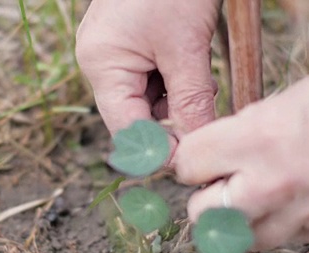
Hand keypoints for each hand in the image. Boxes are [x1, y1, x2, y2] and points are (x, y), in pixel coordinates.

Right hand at [76, 0, 220, 147]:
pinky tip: (195, 64)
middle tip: (207, 113)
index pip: (127, 127)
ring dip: (178, 97)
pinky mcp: (130, 39)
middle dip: (173, 118)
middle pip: (136, 112)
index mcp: (103, 66)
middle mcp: (101, 61)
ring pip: (148, 94)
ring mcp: (113, 49)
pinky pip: (151, 73)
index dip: (159, 148)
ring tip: (204, 79)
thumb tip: (194, 147)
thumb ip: (191, 102)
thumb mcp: (186, 48)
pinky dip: (175, 77)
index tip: (192, 157)